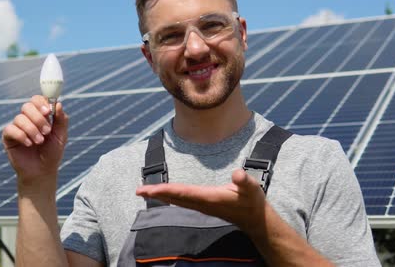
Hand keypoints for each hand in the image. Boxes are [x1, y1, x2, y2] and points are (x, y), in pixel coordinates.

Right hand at [2, 95, 68, 188]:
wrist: (42, 171)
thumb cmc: (52, 153)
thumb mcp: (61, 136)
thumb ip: (61, 120)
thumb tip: (58, 104)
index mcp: (40, 115)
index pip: (37, 100)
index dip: (41, 102)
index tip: (47, 111)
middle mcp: (28, 118)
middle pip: (27, 106)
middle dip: (38, 118)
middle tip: (46, 131)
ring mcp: (17, 127)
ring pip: (20, 118)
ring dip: (32, 130)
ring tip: (39, 142)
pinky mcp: (8, 137)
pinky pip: (10, 129)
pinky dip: (21, 135)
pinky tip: (28, 144)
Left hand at [136, 169, 265, 231]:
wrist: (256, 220)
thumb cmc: (253, 202)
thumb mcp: (252, 188)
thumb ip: (244, 181)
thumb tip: (237, 174)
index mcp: (209, 198)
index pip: (183, 193)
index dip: (167, 190)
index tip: (151, 190)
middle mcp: (202, 203)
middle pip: (174, 198)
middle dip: (155, 194)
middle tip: (138, 191)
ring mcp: (201, 206)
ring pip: (175, 200)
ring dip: (159, 196)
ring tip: (143, 192)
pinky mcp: (202, 205)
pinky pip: (180, 201)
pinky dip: (168, 196)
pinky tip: (161, 195)